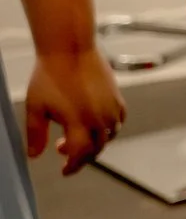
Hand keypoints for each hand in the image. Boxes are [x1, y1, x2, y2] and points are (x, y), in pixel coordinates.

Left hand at [25, 44, 123, 172]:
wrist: (69, 48)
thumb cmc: (50, 74)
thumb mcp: (36, 107)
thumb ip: (35, 134)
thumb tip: (34, 155)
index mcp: (78, 123)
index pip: (80, 156)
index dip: (72, 167)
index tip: (64, 170)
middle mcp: (99, 119)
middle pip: (96, 149)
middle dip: (82, 156)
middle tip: (65, 152)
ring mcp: (110, 108)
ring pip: (109, 137)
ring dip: (95, 142)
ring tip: (79, 135)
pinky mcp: (116, 97)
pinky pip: (118, 121)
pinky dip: (109, 128)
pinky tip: (97, 123)